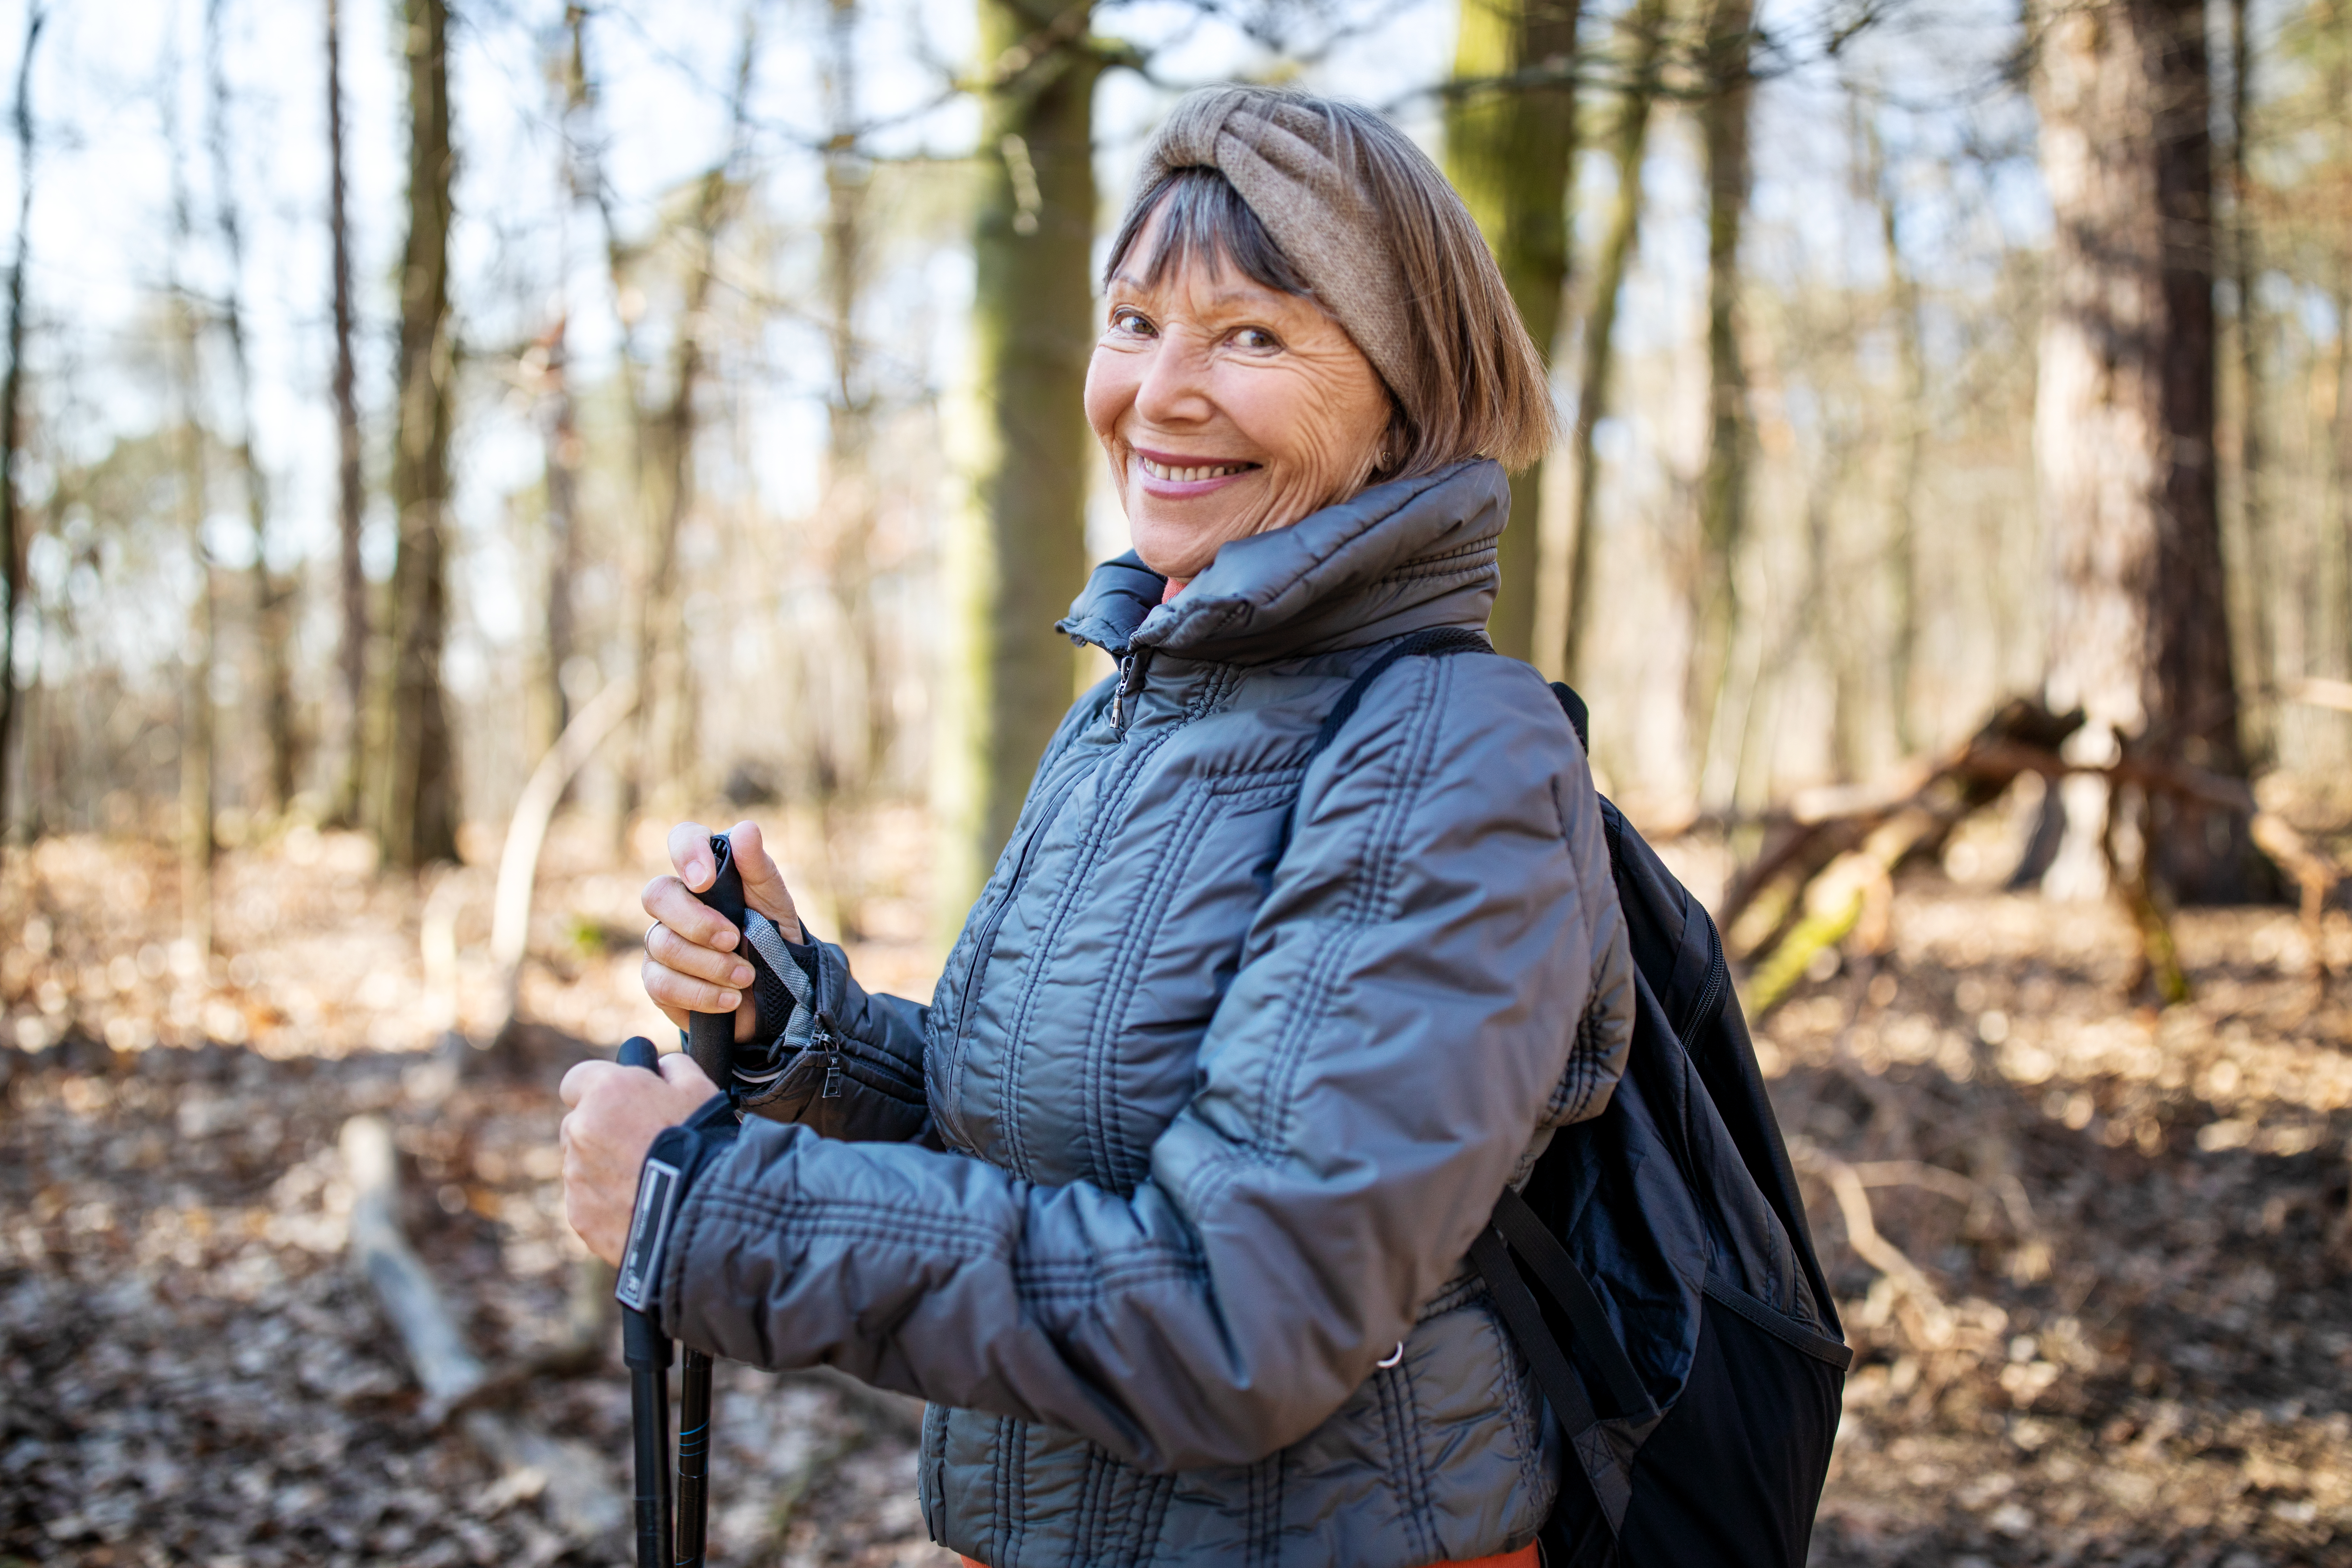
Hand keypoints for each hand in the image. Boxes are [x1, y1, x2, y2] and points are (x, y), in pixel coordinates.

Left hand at [558, 1052, 719, 1266]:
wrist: (703, 1211)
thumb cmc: (702, 1144)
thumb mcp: (698, 1087)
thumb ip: (672, 1067)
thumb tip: (660, 1068)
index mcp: (606, 1092)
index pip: (577, 1079)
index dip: (599, 1089)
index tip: (618, 1101)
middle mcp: (580, 1130)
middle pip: (578, 1123)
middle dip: (602, 1130)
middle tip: (641, 1143)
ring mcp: (576, 1175)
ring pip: (581, 1164)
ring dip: (605, 1166)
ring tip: (646, 1178)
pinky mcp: (580, 1214)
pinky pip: (586, 1200)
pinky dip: (606, 1201)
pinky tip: (640, 1203)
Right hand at [640, 820, 803, 1042]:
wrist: (776, 996)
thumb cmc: (773, 939)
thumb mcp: (775, 904)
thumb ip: (759, 869)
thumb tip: (745, 830)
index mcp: (706, 871)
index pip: (682, 840)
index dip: (687, 853)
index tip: (705, 880)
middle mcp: (676, 902)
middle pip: (657, 895)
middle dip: (697, 922)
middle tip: (734, 939)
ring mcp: (661, 940)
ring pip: (662, 944)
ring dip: (710, 965)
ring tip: (746, 977)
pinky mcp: (657, 980)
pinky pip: (662, 984)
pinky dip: (701, 993)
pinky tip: (730, 999)